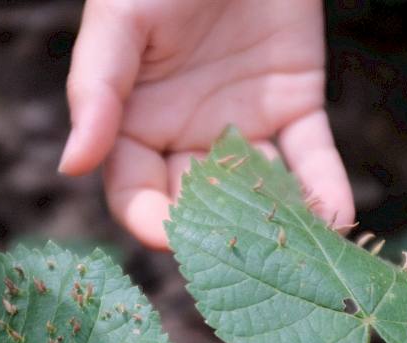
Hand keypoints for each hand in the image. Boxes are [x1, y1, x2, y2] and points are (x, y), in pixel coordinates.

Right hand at [60, 0, 354, 249]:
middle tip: (249, 254)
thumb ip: (95, 91)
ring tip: (302, 247)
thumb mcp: (120, 24)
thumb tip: (70, 165)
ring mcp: (243, 126)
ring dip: (279, 222)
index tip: (174, 238)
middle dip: (222, 233)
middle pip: (200, 204)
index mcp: (135, 124)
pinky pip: (310, 156)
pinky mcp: (294, 107)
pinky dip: (324, 187)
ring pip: (259, 189)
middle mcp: (187, 136)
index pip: (136, 192)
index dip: (151, 221)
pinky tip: (336, 215)